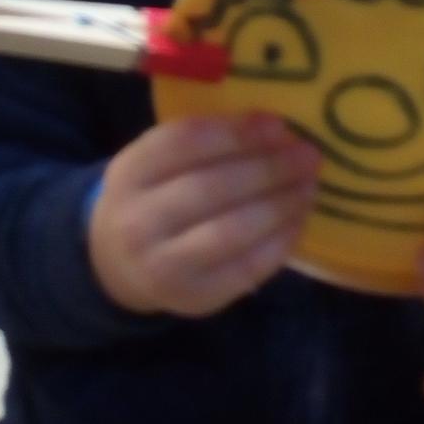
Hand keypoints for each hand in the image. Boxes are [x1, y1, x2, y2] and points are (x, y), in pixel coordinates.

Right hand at [89, 113, 319, 317]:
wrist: (115, 265)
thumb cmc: (152, 198)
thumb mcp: (156, 162)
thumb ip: (203, 142)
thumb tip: (274, 126)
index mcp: (130, 173)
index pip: (184, 143)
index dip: (236, 132)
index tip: (279, 124)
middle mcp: (139, 221)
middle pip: (211, 188)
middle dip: (268, 169)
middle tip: (308, 156)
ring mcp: (164, 266)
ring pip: (230, 232)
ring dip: (280, 205)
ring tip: (308, 186)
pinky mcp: (194, 299)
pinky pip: (246, 268)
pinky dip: (279, 242)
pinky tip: (298, 219)